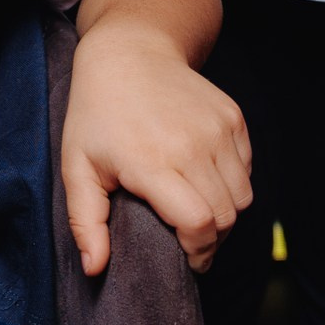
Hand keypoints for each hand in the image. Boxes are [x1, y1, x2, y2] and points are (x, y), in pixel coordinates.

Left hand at [60, 27, 251, 275]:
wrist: (130, 54)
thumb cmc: (96, 115)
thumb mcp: (77, 167)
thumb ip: (86, 222)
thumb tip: (95, 269)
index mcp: (152, 161)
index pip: (199, 223)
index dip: (197, 251)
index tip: (185, 260)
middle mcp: (193, 145)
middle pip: (225, 217)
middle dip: (211, 240)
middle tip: (190, 243)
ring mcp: (219, 130)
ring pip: (243, 197)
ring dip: (225, 215)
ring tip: (197, 216)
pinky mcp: (234, 119)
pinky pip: (247, 170)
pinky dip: (232, 185)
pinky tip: (204, 181)